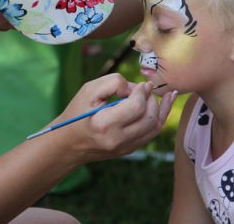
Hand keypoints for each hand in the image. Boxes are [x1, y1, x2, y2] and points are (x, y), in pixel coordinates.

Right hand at [54, 73, 176, 164]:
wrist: (69, 143)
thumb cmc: (77, 113)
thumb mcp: (89, 90)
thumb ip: (113, 83)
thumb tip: (136, 88)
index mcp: (103, 124)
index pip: (136, 107)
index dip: (142, 92)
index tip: (141, 84)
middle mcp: (116, 139)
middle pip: (149, 118)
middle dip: (152, 99)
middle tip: (147, 88)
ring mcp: (124, 148)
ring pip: (155, 128)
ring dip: (160, 109)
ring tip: (160, 95)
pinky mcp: (129, 150)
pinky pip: (151, 134)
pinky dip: (159, 118)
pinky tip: (164, 105)